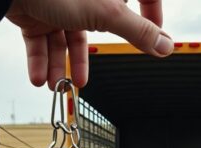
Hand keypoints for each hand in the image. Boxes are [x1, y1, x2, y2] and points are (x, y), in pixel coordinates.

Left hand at [6, 0, 172, 88]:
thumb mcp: (106, 12)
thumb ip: (136, 31)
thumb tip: (166, 46)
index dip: (153, 13)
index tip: (154, 36)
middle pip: (98, 26)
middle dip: (88, 57)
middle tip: (86, 79)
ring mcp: (59, 3)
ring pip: (65, 39)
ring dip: (61, 66)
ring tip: (60, 87)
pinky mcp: (34, 13)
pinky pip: (41, 41)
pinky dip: (40, 61)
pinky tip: (41, 79)